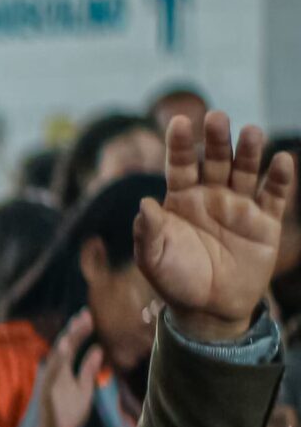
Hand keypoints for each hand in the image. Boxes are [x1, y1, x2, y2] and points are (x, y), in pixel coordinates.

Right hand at [32, 312, 101, 426]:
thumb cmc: (68, 414)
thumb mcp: (84, 389)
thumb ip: (88, 370)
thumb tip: (98, 348)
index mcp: (63, 371)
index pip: (71, 347)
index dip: (80, 332)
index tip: (89, 316)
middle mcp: (55, 373)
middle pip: (64, 347)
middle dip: (74, 331)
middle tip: (86, 314)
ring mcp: (49, 382)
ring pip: (57, 357)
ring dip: (66, 341)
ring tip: (76, 326)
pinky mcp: (47, 392)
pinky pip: (52, 373)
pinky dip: (58, 360)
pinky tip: (65, 348)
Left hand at [136, 111, 297, 339]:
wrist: (208, 309)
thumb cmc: (175, 281)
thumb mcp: (154, 259)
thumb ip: (148, 232)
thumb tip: (142, 204)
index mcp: (181, 200)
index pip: (180, 165)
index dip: (180, 144)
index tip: (180, 121)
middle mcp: (211, 196)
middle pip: (215, 161)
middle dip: (217, 139)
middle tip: (217, 117)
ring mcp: (239, 207)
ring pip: (246, 171)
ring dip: (249, 151)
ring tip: (251, 132)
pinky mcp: (265, 222)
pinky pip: (274, 196)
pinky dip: (279, 179)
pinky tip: (282, 161)